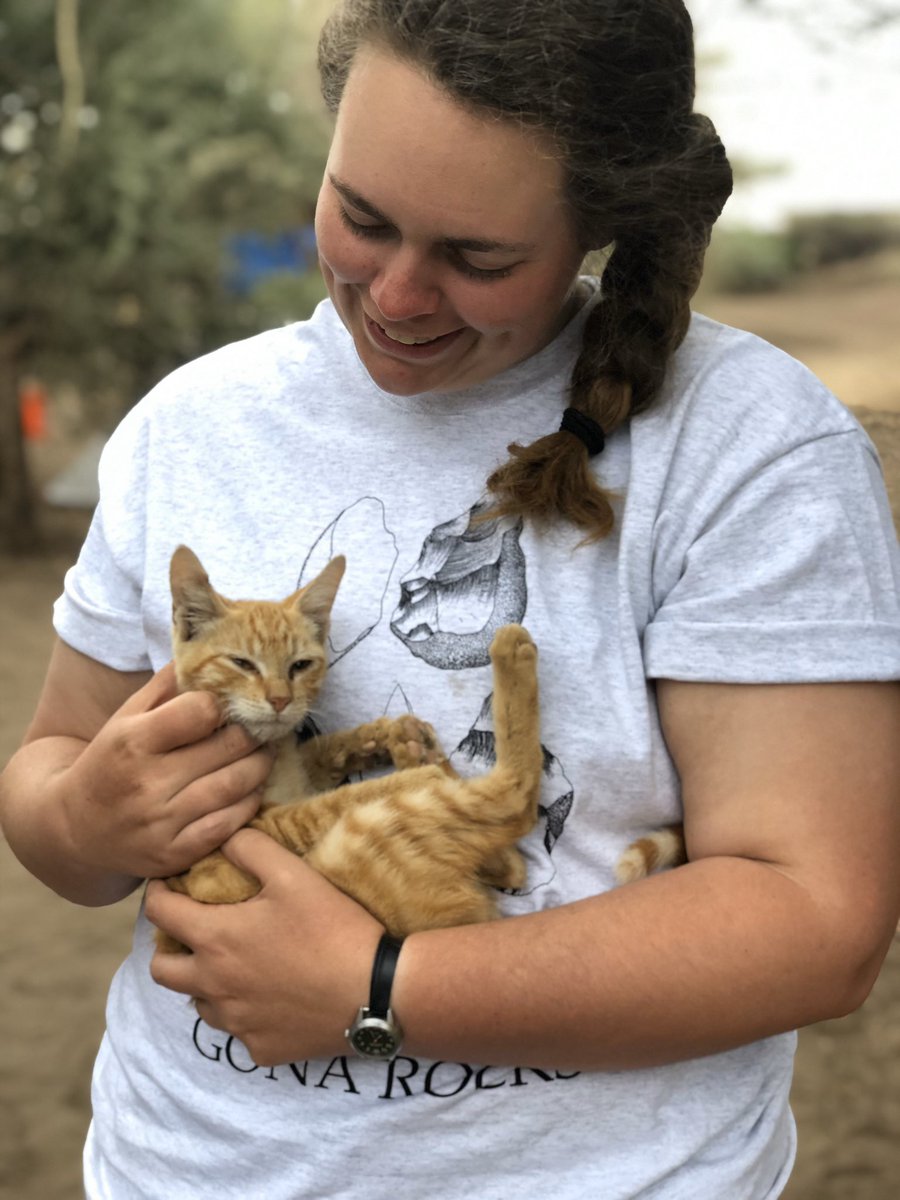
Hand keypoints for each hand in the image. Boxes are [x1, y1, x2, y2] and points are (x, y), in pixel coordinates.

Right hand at [62, 665, 270, 879]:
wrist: (73, 829)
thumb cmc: (109, 762)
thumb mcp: (126, 717)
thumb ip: (166, 685)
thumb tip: (204, 646)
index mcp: (134, 741)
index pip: (202, 711)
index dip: (221, 705)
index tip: (225, 707)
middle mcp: (147, 783)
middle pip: (229, 747)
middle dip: (253, 732)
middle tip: (263, 726)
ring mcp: (163, 823)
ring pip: (237, 785)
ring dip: (261, 765)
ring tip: (263, 753)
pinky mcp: (175, 854)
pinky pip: (231, 824)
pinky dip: (249, 802)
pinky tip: (248, 788)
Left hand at [146, 828, 383, 1065]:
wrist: (374, 992)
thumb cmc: (331, 927)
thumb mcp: (293, 873)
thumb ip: (250, 848)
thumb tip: (223, 837)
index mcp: (215, 939)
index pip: (160, 914)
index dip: (157, 894)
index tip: (166, 886)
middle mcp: (213, 986)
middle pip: (161, 971)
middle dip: (168, 947)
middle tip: (194, 932)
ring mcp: (236, 1023)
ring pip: (199, 1003)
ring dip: (206, 982)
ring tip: (236, 965)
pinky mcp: (261, 1050)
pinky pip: (239, 1030)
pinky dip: (245, 1012)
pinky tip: (273, 997)